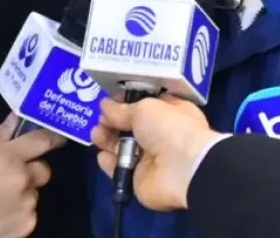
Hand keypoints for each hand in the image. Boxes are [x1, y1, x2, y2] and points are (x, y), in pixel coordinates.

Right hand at [0, 114, 63, 237]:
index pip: (42, 141)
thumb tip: (14, 119)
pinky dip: (18, 213)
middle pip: (44, 170)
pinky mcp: (26, 225)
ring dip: (22, 193)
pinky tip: (0, 214)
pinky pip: (29, 214)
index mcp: (10, 156)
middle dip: (32, 171)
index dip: (50, 138)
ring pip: (33, 193)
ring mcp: (26, 204)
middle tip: (13, 175)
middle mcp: (23, 179)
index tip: (54, 139)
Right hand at [91, 95, 220, 211]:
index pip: (145, 105)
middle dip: (112, 121)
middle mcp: (160, 135)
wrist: (182, 169)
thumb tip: (106, 106)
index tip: (110, 101)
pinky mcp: (138, 179)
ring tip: (97, 135)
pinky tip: (103, 155)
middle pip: (129, 126)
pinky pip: (119, 169)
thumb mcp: (145, 108)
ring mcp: (149, 159)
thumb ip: (122, 109)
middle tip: (100, 119)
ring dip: (106, 139)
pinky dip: (109, 162)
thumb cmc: (169, 128)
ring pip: (121, 147)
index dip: (126, 102)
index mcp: (170, 113)